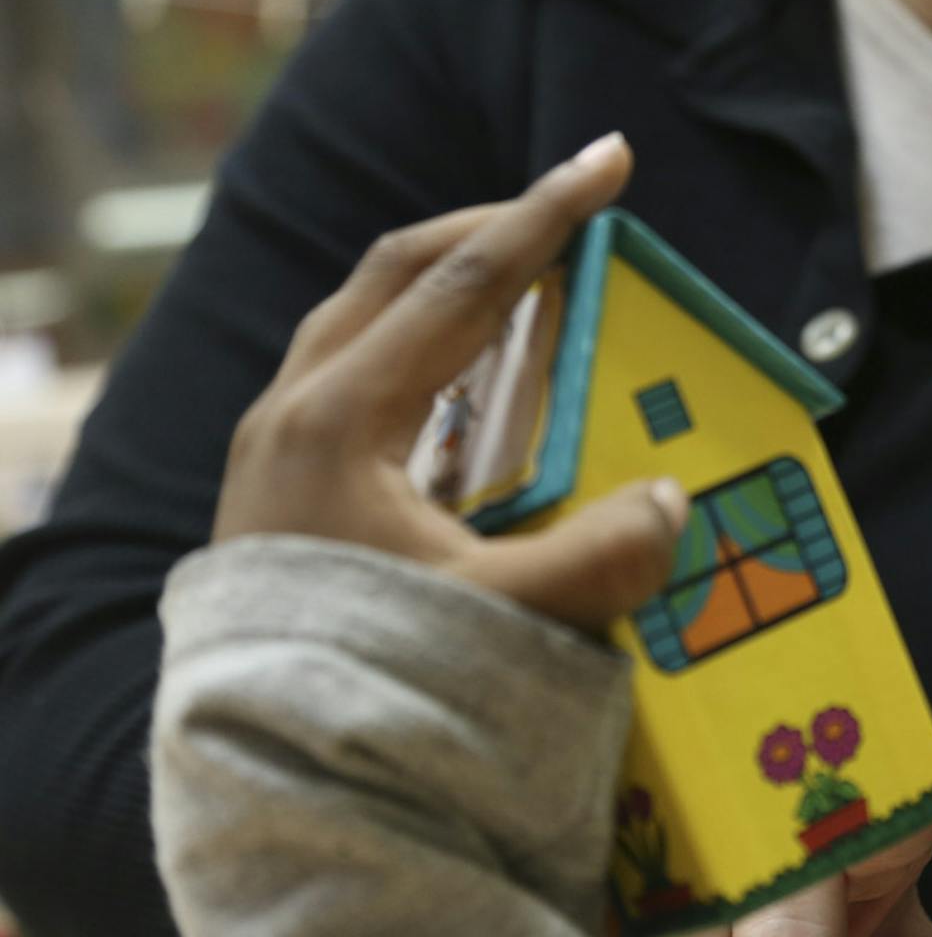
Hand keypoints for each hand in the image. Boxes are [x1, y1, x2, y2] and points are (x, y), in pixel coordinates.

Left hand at [220, 133, 931, 936]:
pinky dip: (425, 343)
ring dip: (454, 284)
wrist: (254, 776)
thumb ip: (595, 559)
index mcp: (342, 420)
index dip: (546, 216)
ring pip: (367, 316)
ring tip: (532, 284)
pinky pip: (356, 368)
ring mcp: (278, 444)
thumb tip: (672, 500)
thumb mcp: (497, 626)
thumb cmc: (365, 685)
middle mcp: (296, 412)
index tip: (610, 159)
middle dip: (495, 229)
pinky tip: (475, 389)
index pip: (461, 283)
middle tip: (577, 214)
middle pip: (399, 272)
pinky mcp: (282, 481)